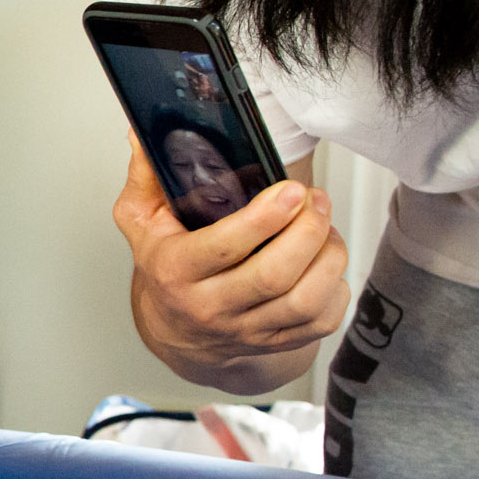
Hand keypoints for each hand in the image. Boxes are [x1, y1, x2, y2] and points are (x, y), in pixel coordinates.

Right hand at [113, 147, 347, 389]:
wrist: (175, 330)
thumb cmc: (165, 267)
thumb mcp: (142, 221)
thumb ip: (145, 177)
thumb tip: (142, 135)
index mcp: (175, 270)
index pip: (224, 248)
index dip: (265, 218)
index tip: (291, 190)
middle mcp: (209, 306)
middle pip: (273, 275)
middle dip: (307, 230)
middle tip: (315, 201)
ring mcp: (245, 328)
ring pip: (304, 300)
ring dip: (328, 257)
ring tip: (325, 229)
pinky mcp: (275, 343)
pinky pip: (320, 322)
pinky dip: (336, 290)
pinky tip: (325, 265)